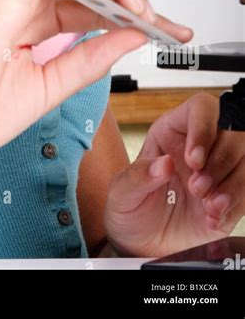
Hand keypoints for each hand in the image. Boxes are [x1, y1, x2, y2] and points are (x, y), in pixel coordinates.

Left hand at [105, 94, 244, 257]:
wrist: (141, 245)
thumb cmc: (130, 209)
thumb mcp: (121, 192)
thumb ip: (139, 176)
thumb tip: (164, 163)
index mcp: (174, 130)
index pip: (201, 109)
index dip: (204, 128)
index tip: (194, 160)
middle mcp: (202, 145)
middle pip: (233, 131)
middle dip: (220, 160)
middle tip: (197, 188)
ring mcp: (220, 170)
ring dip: (232, 183)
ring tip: (208, 205)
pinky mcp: (232, 197)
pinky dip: (235, 205)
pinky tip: (212, 218)